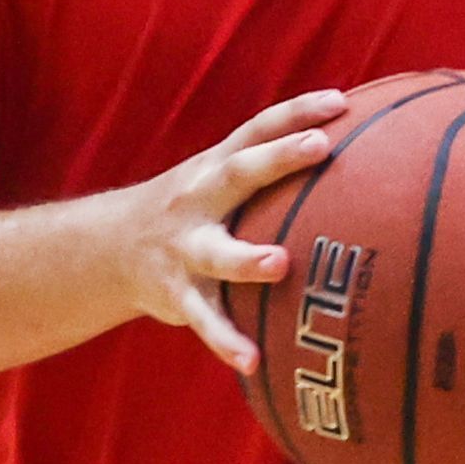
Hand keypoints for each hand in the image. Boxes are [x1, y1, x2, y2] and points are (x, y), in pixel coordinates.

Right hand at [111, 92, 348, 378]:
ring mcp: (185, 247)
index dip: (297, 111)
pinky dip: (226, 340)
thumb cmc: (196, 209)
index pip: (258, 129)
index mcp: (215, 167)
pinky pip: (204, 319)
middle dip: (279, 158)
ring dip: (245, 258)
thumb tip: (355, 148)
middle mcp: (199, 199)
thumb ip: (270, 166)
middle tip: (320, 147)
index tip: (341, 102)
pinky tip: (252, 361)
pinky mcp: (176, 293)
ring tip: (279, 264)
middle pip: (239, 173)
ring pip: (215, 253)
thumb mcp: (220, 177)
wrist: (109, 248)